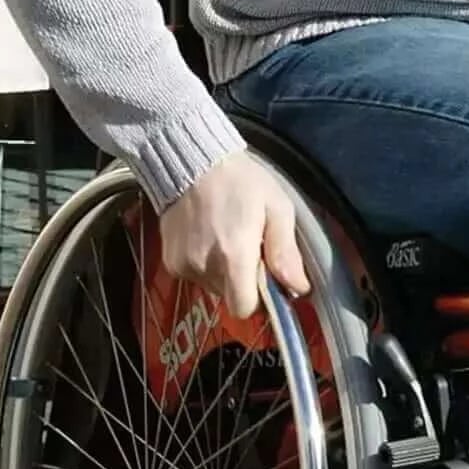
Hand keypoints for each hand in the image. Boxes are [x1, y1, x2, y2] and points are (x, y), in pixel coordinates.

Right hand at [157, 154, 307, 321]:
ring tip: (226, 237)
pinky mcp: (169, 261)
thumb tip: (299, 288)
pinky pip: (195, 275)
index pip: (244, 308)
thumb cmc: (241, 181)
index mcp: (234, 255)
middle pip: (230, 296)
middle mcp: (205, 266)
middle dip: (243, 281)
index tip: (266, 278)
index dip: (258, 299)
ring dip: (224, 272)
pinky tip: (207, 236)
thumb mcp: (276, 208)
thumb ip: (286, 252)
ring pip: (213, 287)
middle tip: (249, 248)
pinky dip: (205, 264)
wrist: (192, 160)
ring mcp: (183, 265)